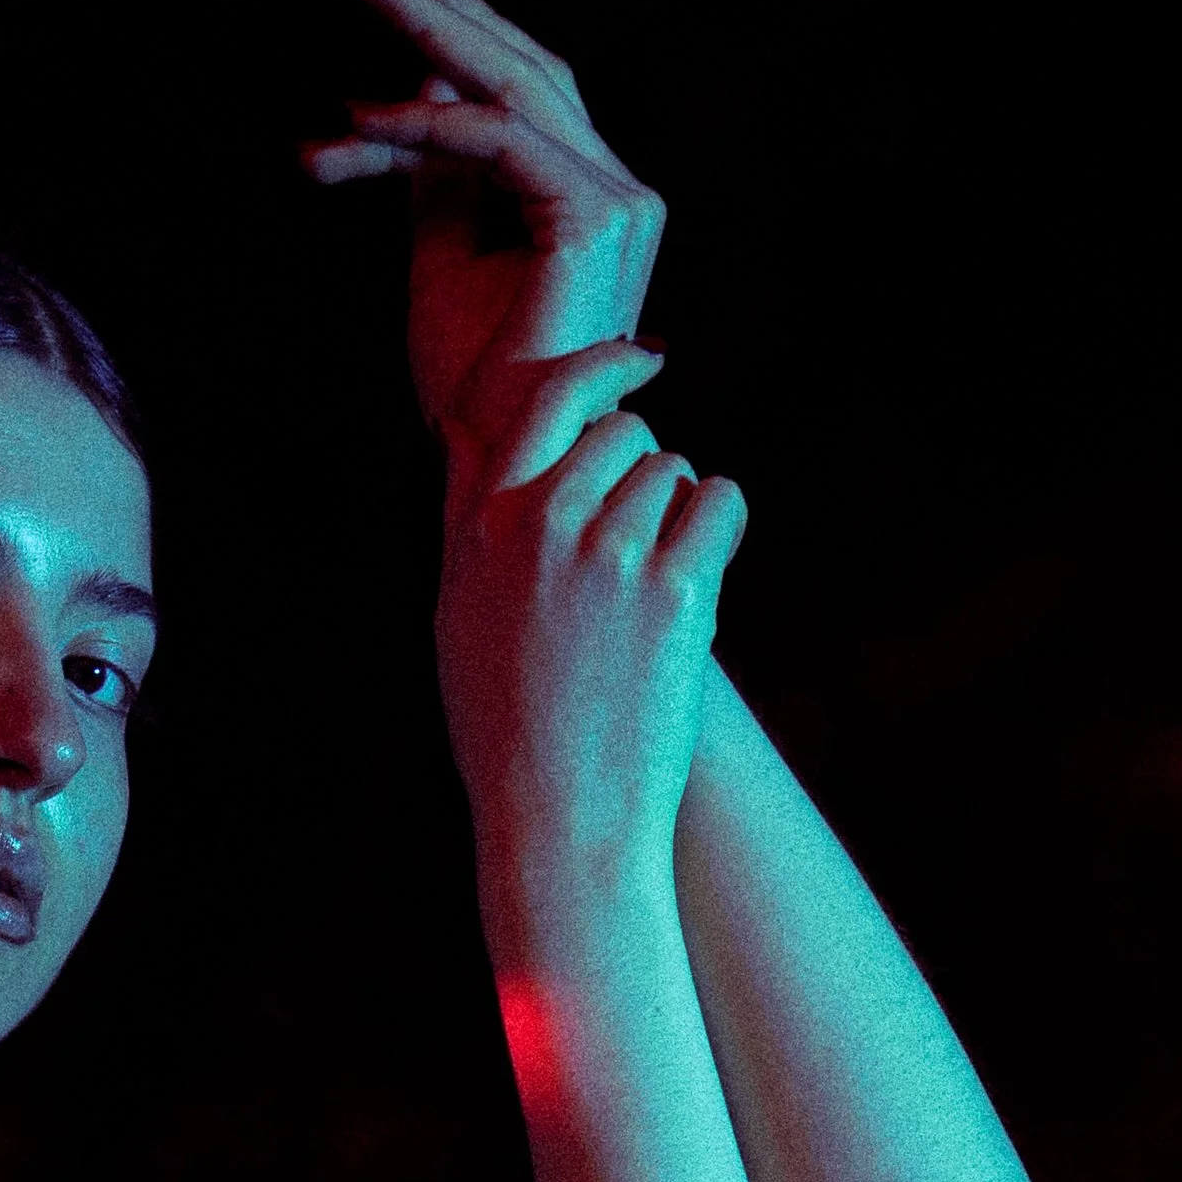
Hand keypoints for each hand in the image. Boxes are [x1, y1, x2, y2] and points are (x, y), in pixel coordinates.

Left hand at [303, 0, 665, 452]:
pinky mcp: (595, 221)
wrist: (505, 461)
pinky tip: (362, 122)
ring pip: (514, 94)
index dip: (459, 45)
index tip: (395, 1)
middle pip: (529, 75)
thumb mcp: (444, 263)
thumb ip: (438, 184)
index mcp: (589, 203)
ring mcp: (618, 204)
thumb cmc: (477, 389)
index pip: (525, 100)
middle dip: (443, 18)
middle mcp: (618, 195)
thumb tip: (412, 101)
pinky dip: (430, 125)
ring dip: (429, 43)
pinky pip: (503, 143)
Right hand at [434, 342, 744, 913]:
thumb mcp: (460, 615)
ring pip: (673, 470)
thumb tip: (465, 430)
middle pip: (622, 431)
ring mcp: (607, 553)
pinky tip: (695, 583)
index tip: (642, 361)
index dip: (600, 367)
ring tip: (652, 593)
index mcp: (480, 530)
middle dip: (641, 472)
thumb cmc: (508, 729)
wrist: (561, 820)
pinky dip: (720, 530)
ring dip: (679, 515)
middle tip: (637, 547)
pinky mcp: (673, 588)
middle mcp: (538, 526)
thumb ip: (470, 515)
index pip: (540, 399)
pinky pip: (720, 502)